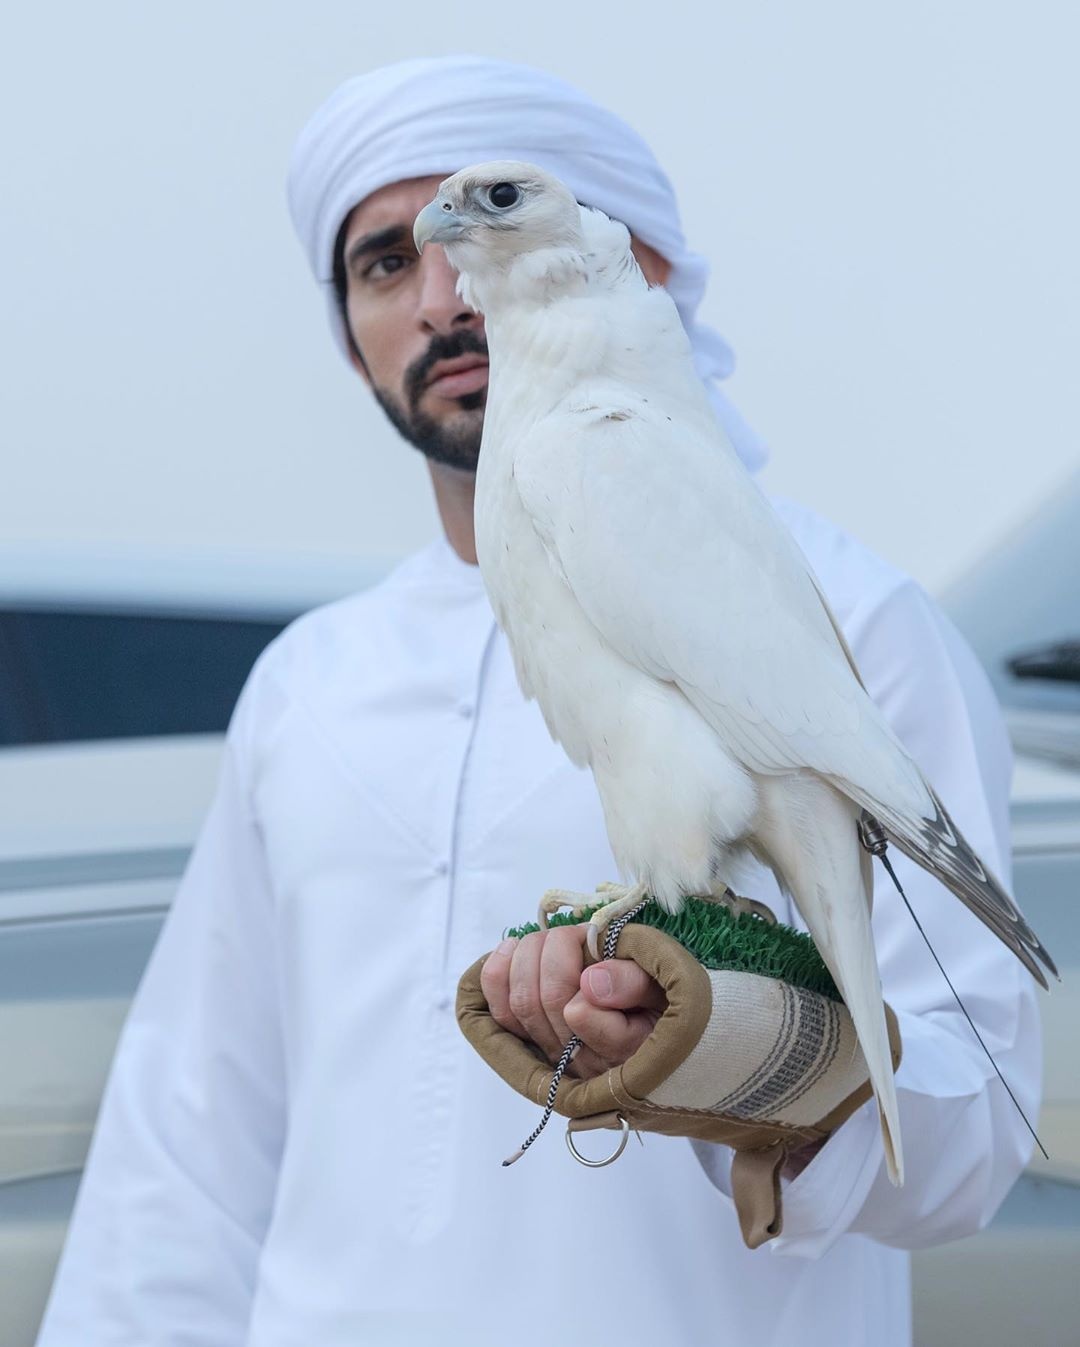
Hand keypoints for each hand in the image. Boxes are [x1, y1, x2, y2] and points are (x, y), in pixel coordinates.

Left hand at [479, 925, 666, 1078]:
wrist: (663, 1031)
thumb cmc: (667, 999)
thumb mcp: (670, 983)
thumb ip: (634, 982)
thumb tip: (591, 981)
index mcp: (623, 1046)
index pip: (576, 1009)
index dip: (571, 958)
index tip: (591, 941)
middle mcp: (585, 1061)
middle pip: (542, 1000)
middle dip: (549, 950)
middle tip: (573, 935)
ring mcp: (557, 1056)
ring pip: (518, 1005)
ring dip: (524, 957)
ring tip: (546, 941)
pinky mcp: (536, 1045)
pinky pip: (501, 1016)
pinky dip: (497, 976)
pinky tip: (509, 951)